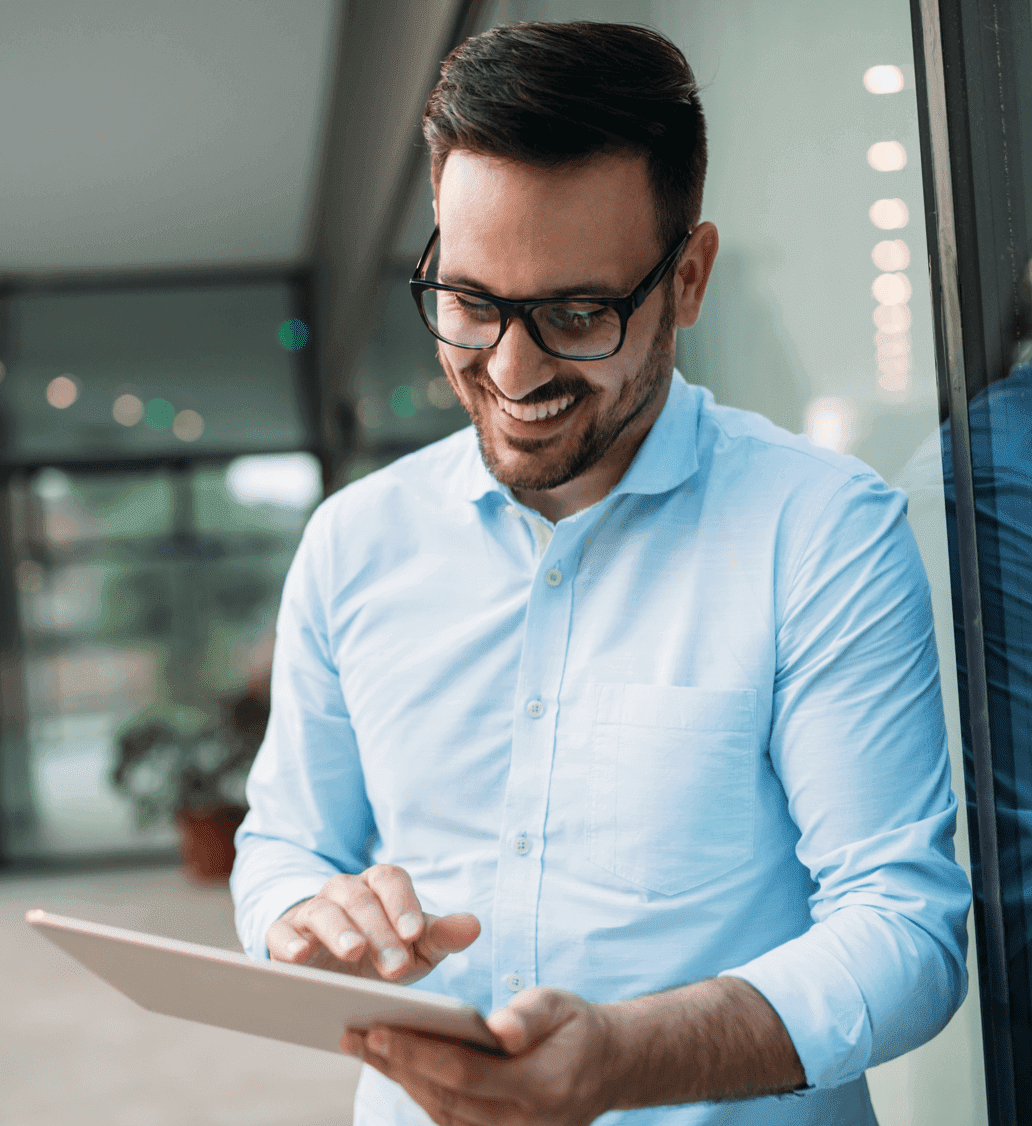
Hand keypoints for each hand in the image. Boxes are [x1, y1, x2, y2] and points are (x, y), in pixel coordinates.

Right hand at [266, 864, 479, 983]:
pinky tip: (299, 957)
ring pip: (323, 910)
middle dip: (380, 931)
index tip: (416, 933)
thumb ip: (443, 937)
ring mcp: (311, 911)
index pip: (391, 880)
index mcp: (379, 886)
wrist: (338, 972)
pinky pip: (281, 932)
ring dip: (340, 931)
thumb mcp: (416, 949)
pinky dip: (288, 942)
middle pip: (360, 899)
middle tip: (396, 964)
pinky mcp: (283, 935)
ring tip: (354, 951)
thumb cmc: (383, 952)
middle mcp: (344, 891)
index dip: (403, 904)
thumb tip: (474, 926)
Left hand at [342, 987, 618, 1125]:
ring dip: (398, 1079)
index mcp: (541, 1086)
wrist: (607, 1068)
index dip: (418, 1053)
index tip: (377, 1027)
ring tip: (362, 1044)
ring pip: (440, 1112)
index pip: (464, 1073)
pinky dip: (417, 1091)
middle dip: (394, 1064)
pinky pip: (448, 1119)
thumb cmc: (576, 1028)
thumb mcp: (560, 1006)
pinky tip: (392, 1064)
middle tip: (353, 1032)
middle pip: (443, 1097)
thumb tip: (499, 1028)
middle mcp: (523, 1124)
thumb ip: (530, 1016)